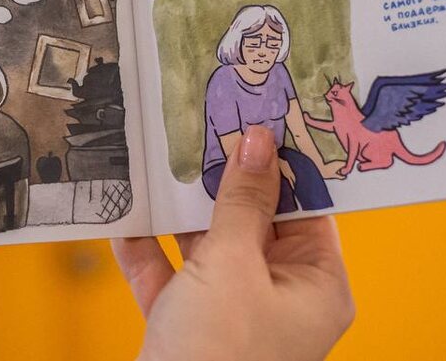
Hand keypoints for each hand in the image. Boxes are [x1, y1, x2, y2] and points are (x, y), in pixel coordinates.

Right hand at [112, 126, 353, 360]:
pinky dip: (148, 249)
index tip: (263, 118)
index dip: (283, 162)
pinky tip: (129, 214)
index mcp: (316, 287)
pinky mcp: (187, 327)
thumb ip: (243, 202)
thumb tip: (259, 144)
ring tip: (165, 160)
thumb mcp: (233, 266)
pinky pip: (169, 276)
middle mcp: (280, 299)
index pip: (307, 207)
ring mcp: (231, 315)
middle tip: (206, 127)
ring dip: (181, 211)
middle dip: (224, 181)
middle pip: (255, 222)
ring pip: (209, 246)